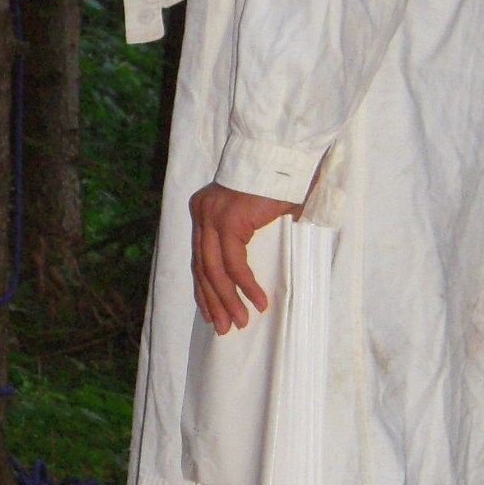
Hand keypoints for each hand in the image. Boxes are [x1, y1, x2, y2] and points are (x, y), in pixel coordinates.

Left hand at [190, 185, 291, 333]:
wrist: (285, 157)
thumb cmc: (278, 184)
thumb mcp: (254, 214)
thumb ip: (245, 237)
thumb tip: (248, 274)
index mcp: (204, 211)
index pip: (199, 258)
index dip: (204, 289)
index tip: (211, 312)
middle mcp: (202, 213)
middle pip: (202, 268)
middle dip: (214, 301)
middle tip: (224, 327)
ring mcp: (212, 217)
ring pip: (215, 270)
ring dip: (228, 300)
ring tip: (241, 321)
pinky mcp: (228, 221)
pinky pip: (234, 263)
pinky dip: (245, 285)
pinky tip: (257, 301)